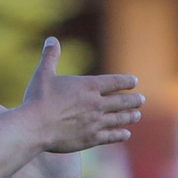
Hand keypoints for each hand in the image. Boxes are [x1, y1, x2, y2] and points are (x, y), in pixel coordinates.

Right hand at [18, 36, 141, 154]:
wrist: (36, 127)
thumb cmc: (38, 99)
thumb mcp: (43, 74)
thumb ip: (51, 56)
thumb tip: (52, 39)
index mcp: (89, 86)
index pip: (114, 82)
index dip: (126, 81)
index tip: (134, 82)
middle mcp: (97, 104)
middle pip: (122, 101)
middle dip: (134, 100)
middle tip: (142, 100)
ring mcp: (96, 122)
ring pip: (120, 119)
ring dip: (130, 116)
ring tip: (137, 115)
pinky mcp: (91, 138)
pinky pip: (111, 136)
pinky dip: (120, 134)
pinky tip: (126, 134)